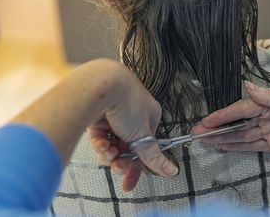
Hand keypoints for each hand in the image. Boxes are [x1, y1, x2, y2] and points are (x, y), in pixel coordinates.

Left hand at [12, 59, 177, 191]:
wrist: (100, 86)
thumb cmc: (127, 100)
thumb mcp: (143, 134)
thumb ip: (154, 156)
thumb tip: (172, 170)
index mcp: (149, 117)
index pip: (145, 148)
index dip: (137, 167)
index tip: (129, 183)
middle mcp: (132, 117)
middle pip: (127, 149)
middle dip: (121, 161)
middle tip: (118, 167)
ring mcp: (114, 117)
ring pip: (112, 145)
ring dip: (109, 153)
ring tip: (107, 153)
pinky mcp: (97, 117)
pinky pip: (99, 138)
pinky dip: (99, 144)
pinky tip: (100, 144)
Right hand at [193, 81, 269, 154]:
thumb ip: (269, 96)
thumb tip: (246, 86)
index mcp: (269, 101)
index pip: (241, 108)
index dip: (223, 115)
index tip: (206, 120)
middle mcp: (266, 115)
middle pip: (237, 122)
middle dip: (218, 127)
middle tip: (197, 132)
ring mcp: (269, 130)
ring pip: (241, 135)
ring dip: (224, 138)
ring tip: (206, 141)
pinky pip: (253, 145)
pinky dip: (238, 146)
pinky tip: (224, 146)